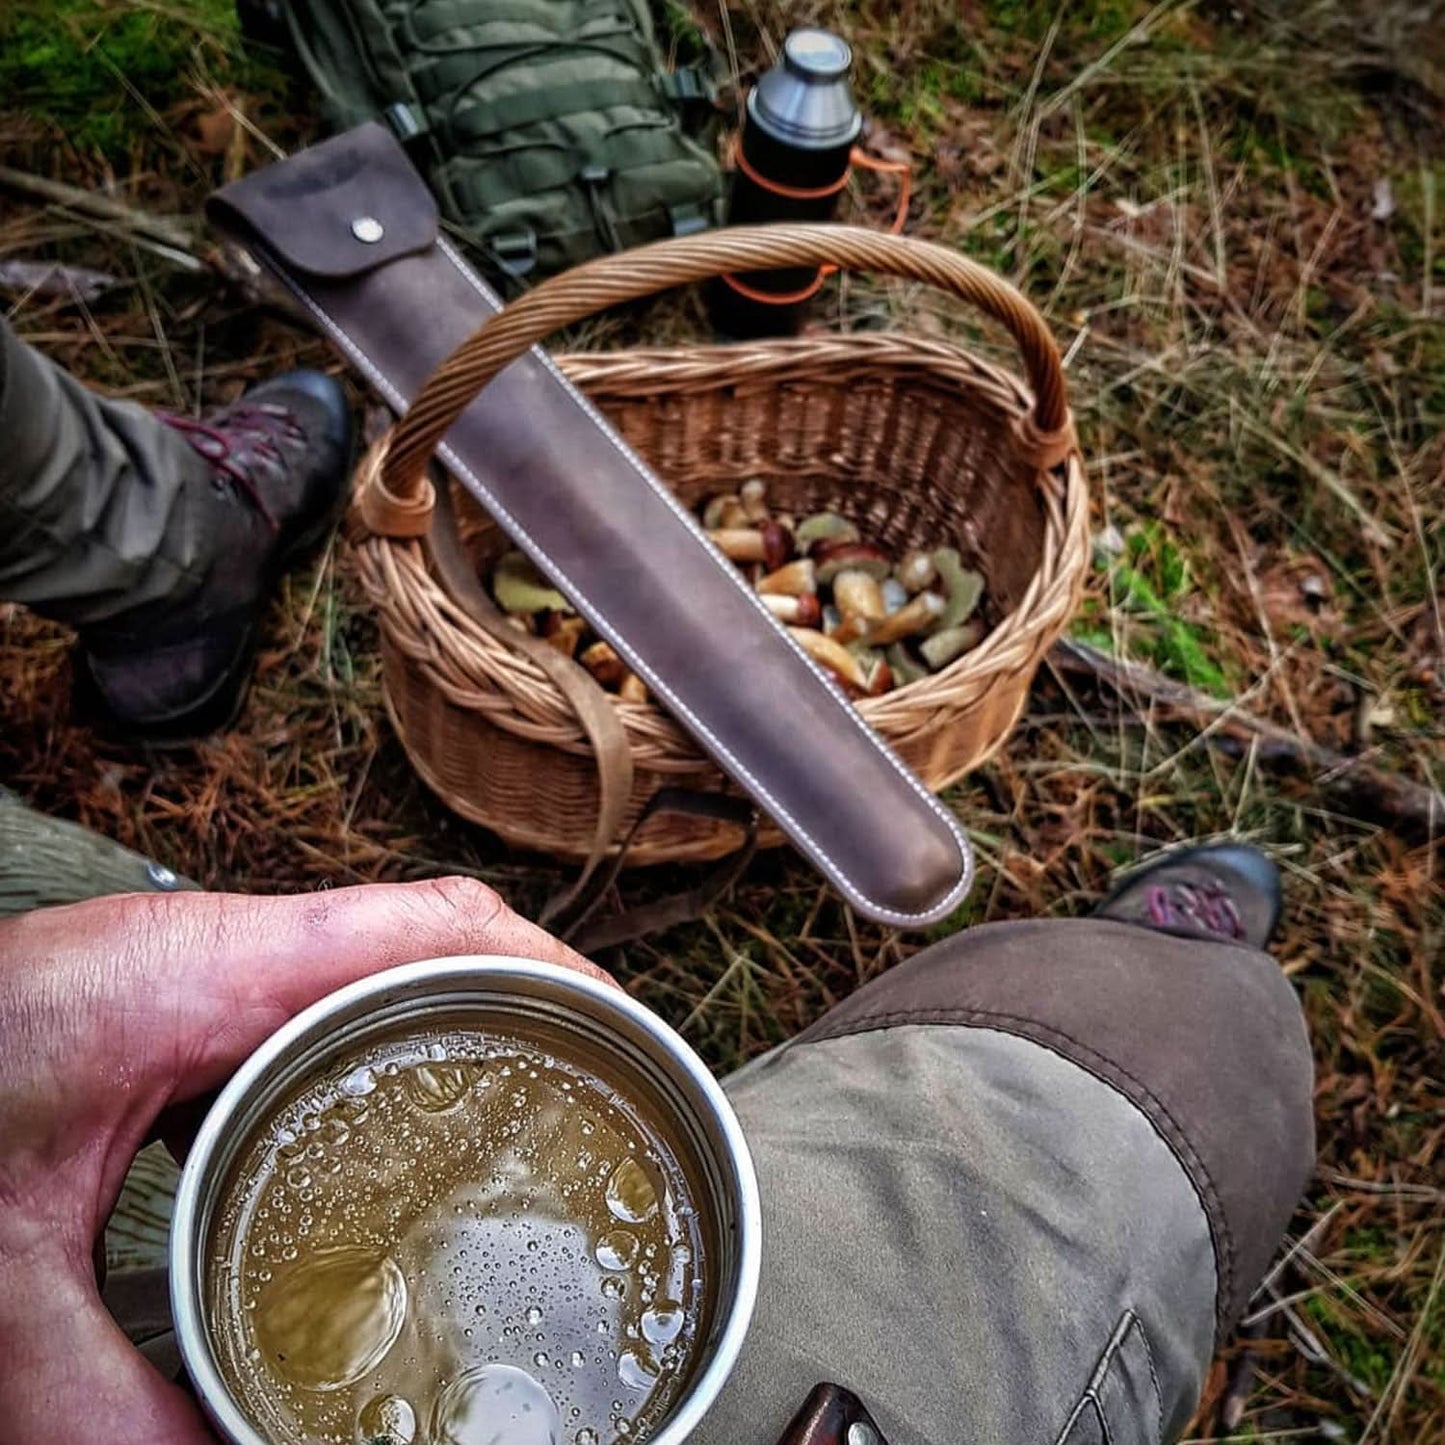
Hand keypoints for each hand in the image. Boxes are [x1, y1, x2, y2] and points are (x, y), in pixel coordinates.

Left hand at [0, 878, 609, 1443]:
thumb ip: (105, 1402)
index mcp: (199, 975)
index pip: (433, 927)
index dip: (551, 970)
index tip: (624, 1036)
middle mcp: (221, 951)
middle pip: (441, 932)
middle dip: (546, 993)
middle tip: (613, 1086)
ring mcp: (207, 967)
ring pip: (394, 951)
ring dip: (484, 1001)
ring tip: (552, 1085)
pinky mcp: (187, 999)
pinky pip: (340, 984)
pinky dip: (411, 1020)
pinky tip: (427, 1095)